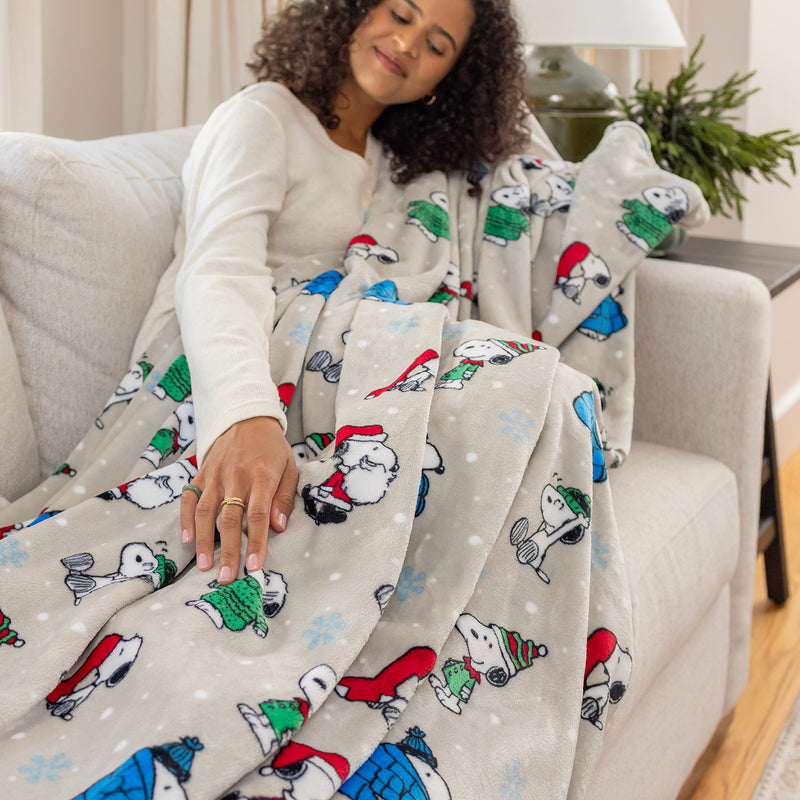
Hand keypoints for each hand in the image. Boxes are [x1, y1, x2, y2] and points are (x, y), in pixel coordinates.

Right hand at [180, 416, 297, 583]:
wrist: (246, 417)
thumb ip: (284, 498)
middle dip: (228, 550)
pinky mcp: (201, 473)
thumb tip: (278, 528)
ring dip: (203, 541)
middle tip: (226, 577)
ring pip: (205, 511)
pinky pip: (189, 498)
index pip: (257, 514)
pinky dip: (185, 519)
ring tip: (205, 566)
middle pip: (230, 518)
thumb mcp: (289, 467)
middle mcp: (236, 476)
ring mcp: (215, 475)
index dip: (256, 542)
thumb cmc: (272, 448)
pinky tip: (186, 540)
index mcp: (262, 475)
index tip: (254, 566)